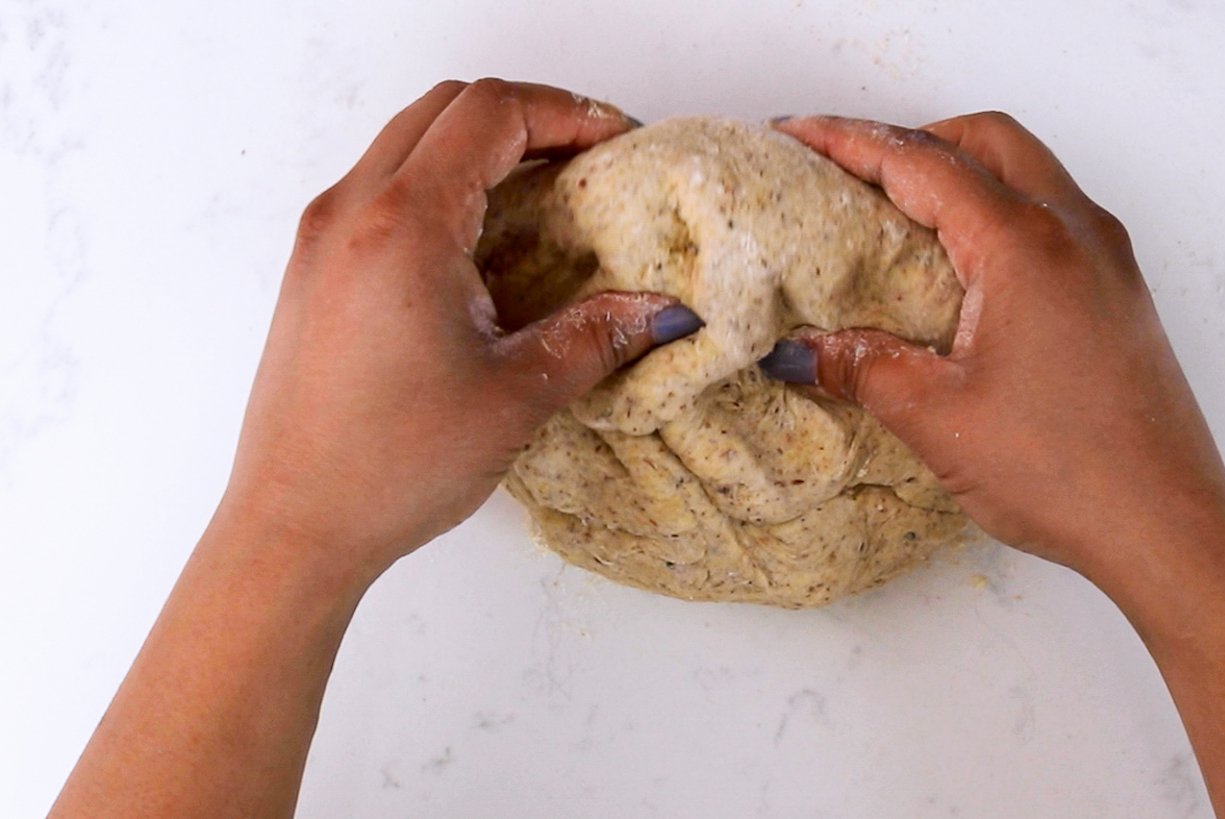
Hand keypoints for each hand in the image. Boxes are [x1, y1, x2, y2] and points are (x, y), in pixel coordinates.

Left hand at [219, 79, 701, 581]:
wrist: (293, 528)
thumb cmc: (387, 468)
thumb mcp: (516, 397)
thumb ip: (596, 335)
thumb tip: (663, 310)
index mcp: (402, 227)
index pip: (490, 114)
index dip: (566, 112)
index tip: (616, 141)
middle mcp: (351, 213)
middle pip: (446, 108)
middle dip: (526, 116)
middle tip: (589, 155)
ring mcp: (322, 238)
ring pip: (408, 141)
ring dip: (480, 146)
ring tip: (546, 194)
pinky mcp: (313, 269)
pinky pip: (380, 186)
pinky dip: (439, 182)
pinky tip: (485, 242)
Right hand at [762, 113, 1224, 577]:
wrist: (1168, 527)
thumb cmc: (1066, 473)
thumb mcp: (938, 419)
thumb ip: (862, 369)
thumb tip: (800, 351)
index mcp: (1024, 246)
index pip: (922, 165)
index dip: (850, 143)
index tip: (797, 134)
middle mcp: (1074, 232)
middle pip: (984, 140)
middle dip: (911, 140)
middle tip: (848, 169)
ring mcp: (1106, 259)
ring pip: (1025, 171)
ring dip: (960, 171)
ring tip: (897, 213)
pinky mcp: (1118, 292)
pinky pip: (1051, 215)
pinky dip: (997, 209)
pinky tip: (960, 266)